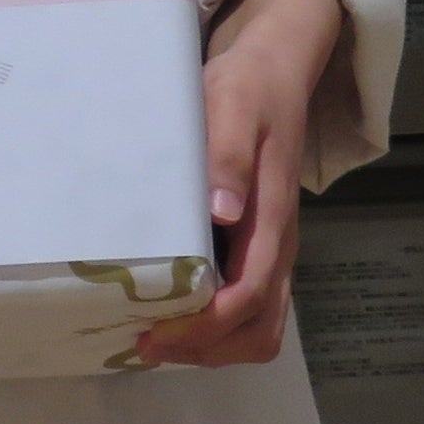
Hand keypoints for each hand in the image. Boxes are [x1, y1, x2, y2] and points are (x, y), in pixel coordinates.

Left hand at [140, 0, 346, 367]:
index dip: (206, 326)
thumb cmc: (247, 91)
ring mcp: (270, 251)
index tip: (157, 334)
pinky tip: (168, 314)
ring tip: (153, 338)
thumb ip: (227, 155)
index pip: (250, 295)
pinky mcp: (256, 248)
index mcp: (272, 219)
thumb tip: (222, 213)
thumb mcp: (231, 107)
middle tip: (146, 344)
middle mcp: (277, 246)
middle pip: (260, 329)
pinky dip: (212, 328)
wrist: (272, 74)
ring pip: (258, 327)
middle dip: (207, 349)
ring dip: (211, 346)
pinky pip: (246, 308)